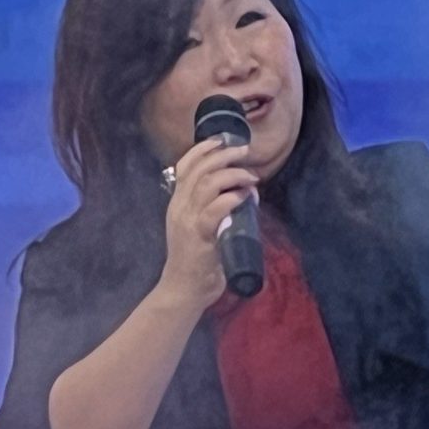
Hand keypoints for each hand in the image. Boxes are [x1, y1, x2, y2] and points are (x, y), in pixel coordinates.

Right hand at [157, 134, 257, 309]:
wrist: (183, 289)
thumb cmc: (197, 260)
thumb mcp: (199, 227)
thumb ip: (214, 209)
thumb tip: (243, 193)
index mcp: (177, 202)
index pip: (184, 165)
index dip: (203, 149)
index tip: (223, 140)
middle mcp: (179, 207)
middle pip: (199, 169)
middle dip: (224, 155)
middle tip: (244, 153)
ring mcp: (188, 220)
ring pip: (207, 184)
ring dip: (233, 175)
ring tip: (251, 177)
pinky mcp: (199, 236)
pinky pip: (215, 209)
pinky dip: (232, 198)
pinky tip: (245, 196)